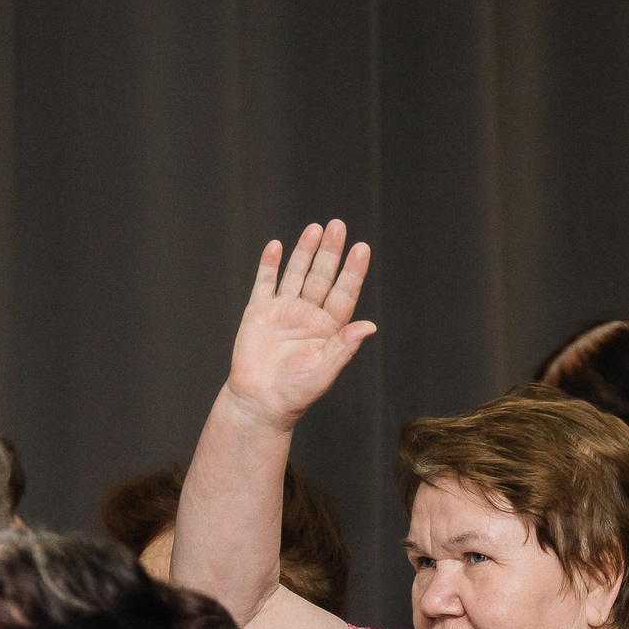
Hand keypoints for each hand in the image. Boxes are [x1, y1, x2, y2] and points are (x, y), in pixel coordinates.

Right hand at [221, 221, 376, 431]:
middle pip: (322, 277)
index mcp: (329, 328)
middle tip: (338, 226)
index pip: (344, 293)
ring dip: (305, 252)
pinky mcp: (259, 313)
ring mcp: (283, 311)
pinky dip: (269, 265)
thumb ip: (344, 347)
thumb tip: (370, 327)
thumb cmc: (296, 392)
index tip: (361, 248)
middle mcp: (309, 315)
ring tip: (315, 228)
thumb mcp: (325, 370)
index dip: (353, 271)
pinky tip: (276, 246)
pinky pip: (265, 283)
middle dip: (330, 252)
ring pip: (296, 274)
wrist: (260, 403)